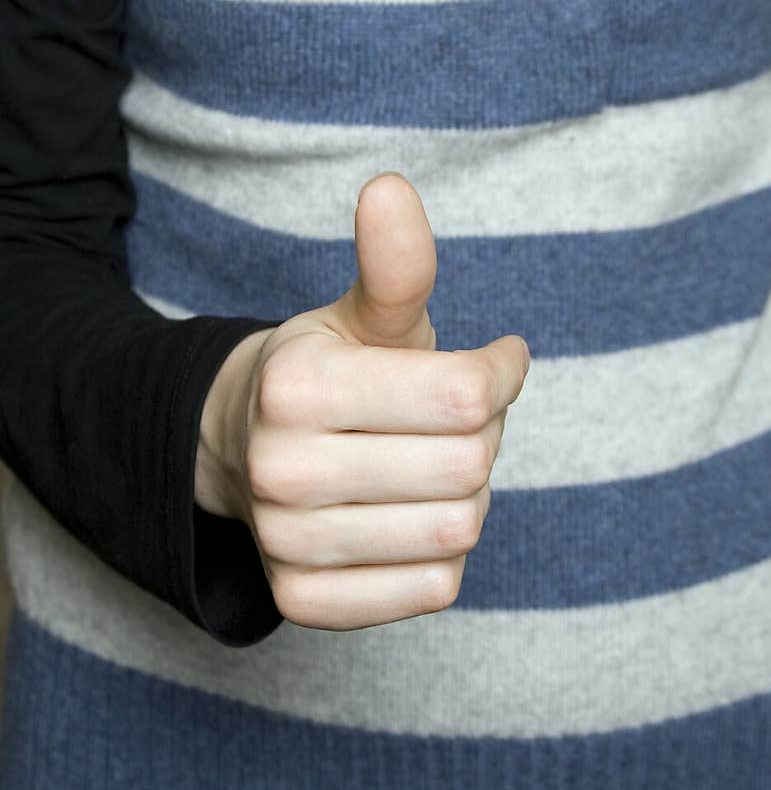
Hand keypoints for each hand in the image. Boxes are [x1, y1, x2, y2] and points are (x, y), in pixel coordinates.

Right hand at [195, 172, 530, 628]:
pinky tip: (410, 517)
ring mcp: (288, 545)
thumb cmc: (331, 374)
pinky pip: (433, 589)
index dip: (503, 374)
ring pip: (457, 530)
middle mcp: (280, 470)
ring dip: (467, 494)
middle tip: (454, 421)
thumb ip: (394, 265)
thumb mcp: (365, 314)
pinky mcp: (306, 603)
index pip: (467, 396)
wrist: (248, 452)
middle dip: (484, 436)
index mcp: (296, 385)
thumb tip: (390, 186)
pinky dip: (443, 552)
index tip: (498, 361)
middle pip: (469, 467)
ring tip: (430, 465)